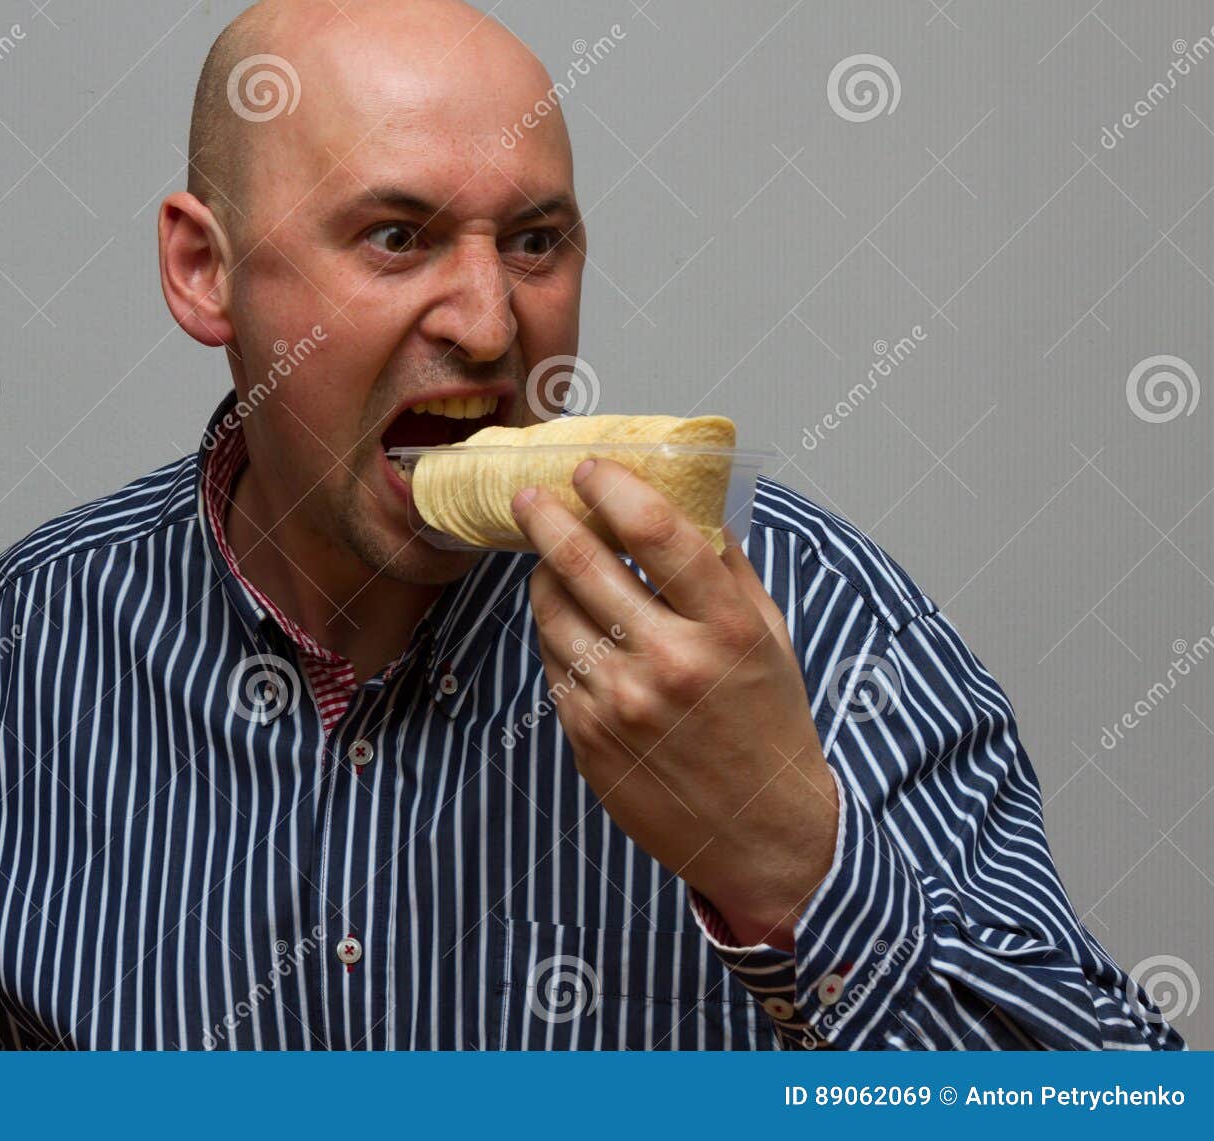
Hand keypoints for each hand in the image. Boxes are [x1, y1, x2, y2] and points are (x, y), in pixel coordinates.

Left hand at [510, 458, 837, 949]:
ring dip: (544, 575)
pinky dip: (555, 631)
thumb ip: (727, 567)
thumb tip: (685, 502)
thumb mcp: (771, 637)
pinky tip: (569, 622)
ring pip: (553, 611)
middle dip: (547, 517)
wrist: (760, 832)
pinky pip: (552, 660)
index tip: (589, 468)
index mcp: (726, 627)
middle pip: (584, 564)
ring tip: (548, 559)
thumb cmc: (768, 725)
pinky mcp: (586, 735)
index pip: (657, 532)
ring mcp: (620, 702)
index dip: (613, 487)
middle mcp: (669, 661)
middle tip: (529, 495)